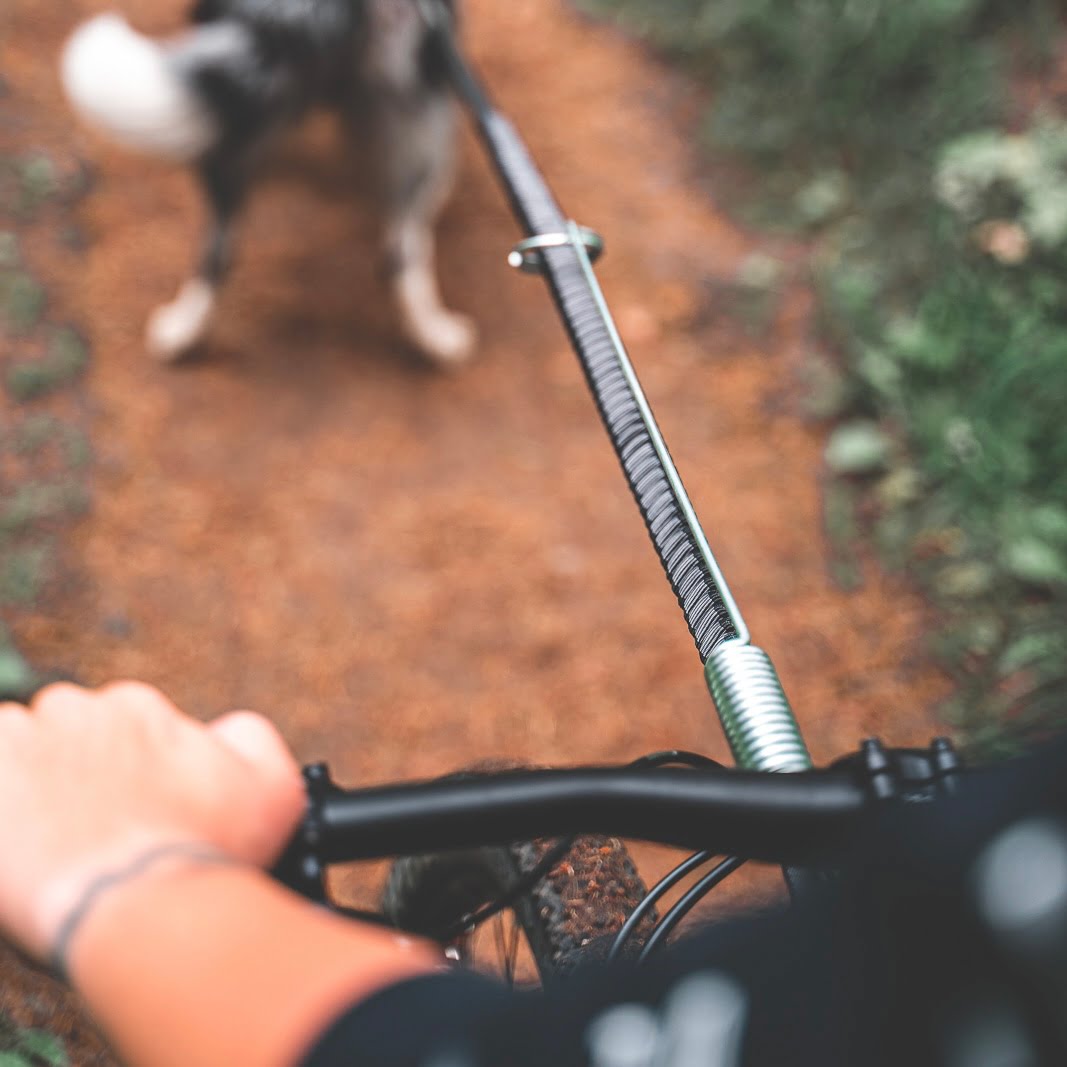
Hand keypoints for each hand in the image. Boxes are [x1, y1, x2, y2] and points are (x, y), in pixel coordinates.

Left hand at [0, 681, 304, 961]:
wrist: (139, 909)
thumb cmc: (209, 853)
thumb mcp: (275, 789)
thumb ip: (251, 741)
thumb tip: (225, 731)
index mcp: (137, 707)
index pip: (120, 728)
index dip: (130, 772)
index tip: (133, 808)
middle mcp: (76, 712)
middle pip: (66, 736)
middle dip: (77, 774)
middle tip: (94, 829)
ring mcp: (18, 745)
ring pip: (16, 755)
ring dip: (31, 789)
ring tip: (55, 842)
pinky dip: (4, 810)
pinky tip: (24, 848)